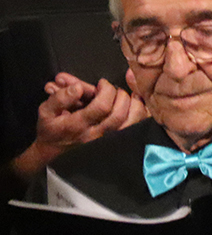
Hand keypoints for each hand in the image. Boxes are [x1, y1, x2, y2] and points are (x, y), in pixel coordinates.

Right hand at [8, 74, 146, 185]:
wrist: (55, 151)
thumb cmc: (53, 128)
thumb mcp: (46, 111)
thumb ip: (60, 98)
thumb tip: (78, 87)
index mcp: (78, 126)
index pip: (101, 107)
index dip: (106, 90)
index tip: (102, 83)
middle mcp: (96, 135)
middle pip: (119, 114)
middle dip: (120, 95)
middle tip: (114, 90)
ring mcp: (109, 141)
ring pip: (132, 123)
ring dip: (134, 104)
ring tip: (127, 95)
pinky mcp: (118, 143)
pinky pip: (138, 129)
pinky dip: (142, 114)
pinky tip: (137, 104)